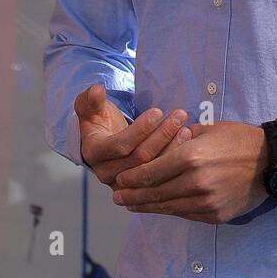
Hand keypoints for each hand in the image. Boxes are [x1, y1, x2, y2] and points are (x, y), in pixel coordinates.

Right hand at [74, 84, 190, 188]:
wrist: (105, 142)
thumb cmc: (101, 122)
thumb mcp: (91, 108)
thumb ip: (90, 99)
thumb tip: (97, 90)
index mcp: (94, 153)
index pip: (119, 145)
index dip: (140, 129)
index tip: (158, 111)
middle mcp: (107, 172)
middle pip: (140, 157)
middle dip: (162, 135)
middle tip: (180, 116)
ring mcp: (124, 183)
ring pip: (153, 168)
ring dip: (172, 147)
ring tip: (186, 128)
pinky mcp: (140, 187)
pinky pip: (160, 176)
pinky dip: (174, 158)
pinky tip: (186, 142)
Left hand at [111, 121, 269, 223]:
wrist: (273, 161)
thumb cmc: (240, 139)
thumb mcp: (209, 130)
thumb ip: (182, 140)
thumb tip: (161, 148)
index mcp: (191, 157)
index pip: (150, 173)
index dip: (131, 180)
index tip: (120, 182)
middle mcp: (195, 182)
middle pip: (154, 194)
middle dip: (133, 197)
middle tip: (118, 199)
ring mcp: (206, 202)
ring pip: (168, 208)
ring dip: (148, 208)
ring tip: (134, 206)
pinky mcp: (215, 215)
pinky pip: (186, 214)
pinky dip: (171, 211)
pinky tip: (162, 208)